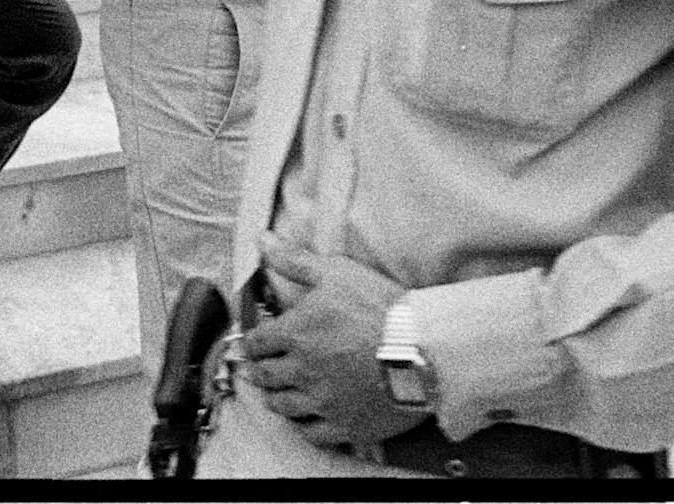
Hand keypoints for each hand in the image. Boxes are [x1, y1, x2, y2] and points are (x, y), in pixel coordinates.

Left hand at [237, 237, 417, 448]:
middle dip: (260, 369)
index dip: (252, 342)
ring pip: (283, 406)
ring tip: (279, 390)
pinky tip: (306, 415)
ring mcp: (322, 401)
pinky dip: (303, 424)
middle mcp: (302, 370)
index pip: (256, 343)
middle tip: (262, 366)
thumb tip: (260, 241)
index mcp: (295, 333)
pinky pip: (311, 433)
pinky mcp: (345, 425)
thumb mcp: (335, 271)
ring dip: (276, 396)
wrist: (421, 349)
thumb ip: (293, 259)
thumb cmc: (379, 307)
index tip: (254, 342)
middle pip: (265, 376)